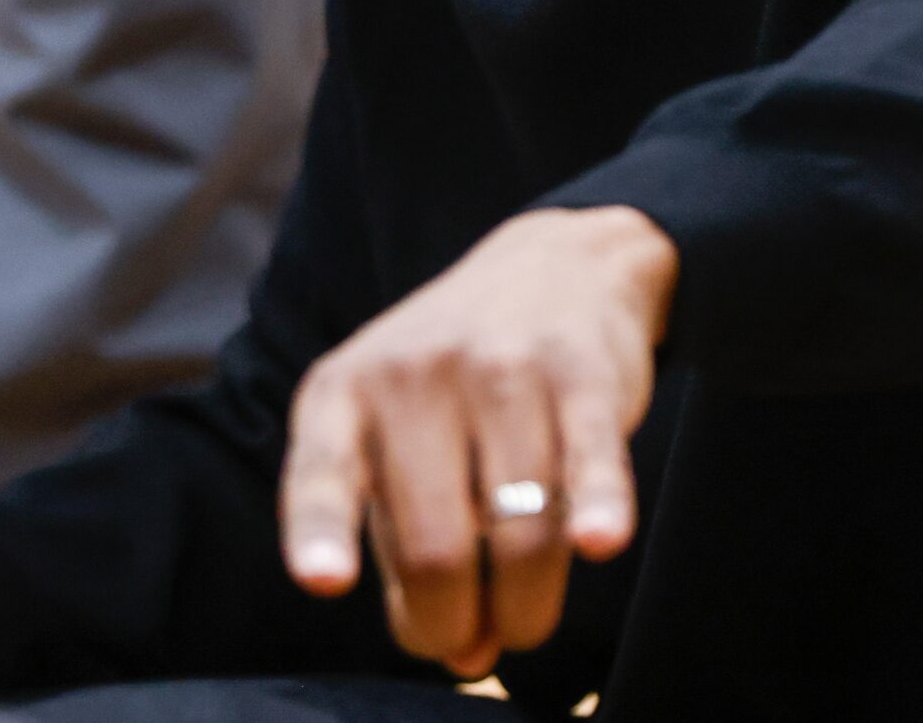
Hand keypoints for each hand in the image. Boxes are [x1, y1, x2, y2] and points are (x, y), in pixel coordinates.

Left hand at [279, 206, 677, 678]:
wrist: (553, 267)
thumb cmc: (453, 384)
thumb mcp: (396, 437)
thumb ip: (407, 545)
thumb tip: (464, 655)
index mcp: (344, 392)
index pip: (321, 469)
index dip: (321, 528)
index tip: (323, 578)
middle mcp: (414, 374)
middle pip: (436, 546)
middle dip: (455, 621)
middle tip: (474, 636)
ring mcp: (498, 368)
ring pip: (518, 534)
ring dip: (527, 607)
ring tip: (525, 615)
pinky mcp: (582, 374)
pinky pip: (590, 463)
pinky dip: (598, 510)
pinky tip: (601, 542)